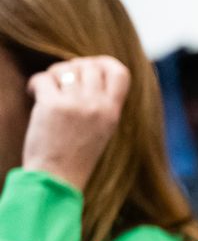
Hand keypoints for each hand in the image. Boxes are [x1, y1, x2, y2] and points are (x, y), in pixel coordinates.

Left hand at [22, 56, 129, 193]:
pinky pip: (44, 78)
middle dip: (72, 67)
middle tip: (62, 81)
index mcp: (113, 112)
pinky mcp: (53, 106)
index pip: (120, 72)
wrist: (59, 177)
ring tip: (49, 89)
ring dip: (54, 75)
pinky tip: (33, 94)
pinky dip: (36, 83)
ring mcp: (76, 105)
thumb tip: (87, 70)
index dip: (104, 62)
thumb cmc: (77, 155)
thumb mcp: (102, 129)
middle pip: (89, 65)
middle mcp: (98, 106)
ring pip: (66, 69)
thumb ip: (101, 103)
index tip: (89, 67)